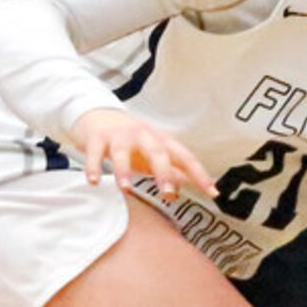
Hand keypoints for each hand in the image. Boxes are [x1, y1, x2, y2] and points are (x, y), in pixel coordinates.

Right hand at [68, 106, 215, 201]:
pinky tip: (94, 181)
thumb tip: (185, 188)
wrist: (97, 113)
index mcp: (161, 141)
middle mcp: (143, 135)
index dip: (200, 174)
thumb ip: (170, 170)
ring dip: (124, 170)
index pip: (185, 158)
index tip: (212, 192)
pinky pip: (95, 152)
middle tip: (168, 192)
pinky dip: (93, 166)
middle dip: (163, 172)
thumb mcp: (153, 153)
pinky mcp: (98, 136)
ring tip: (126, 188)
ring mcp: (120, 135)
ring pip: (123, 151)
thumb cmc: (130, 138)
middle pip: (157, 152)